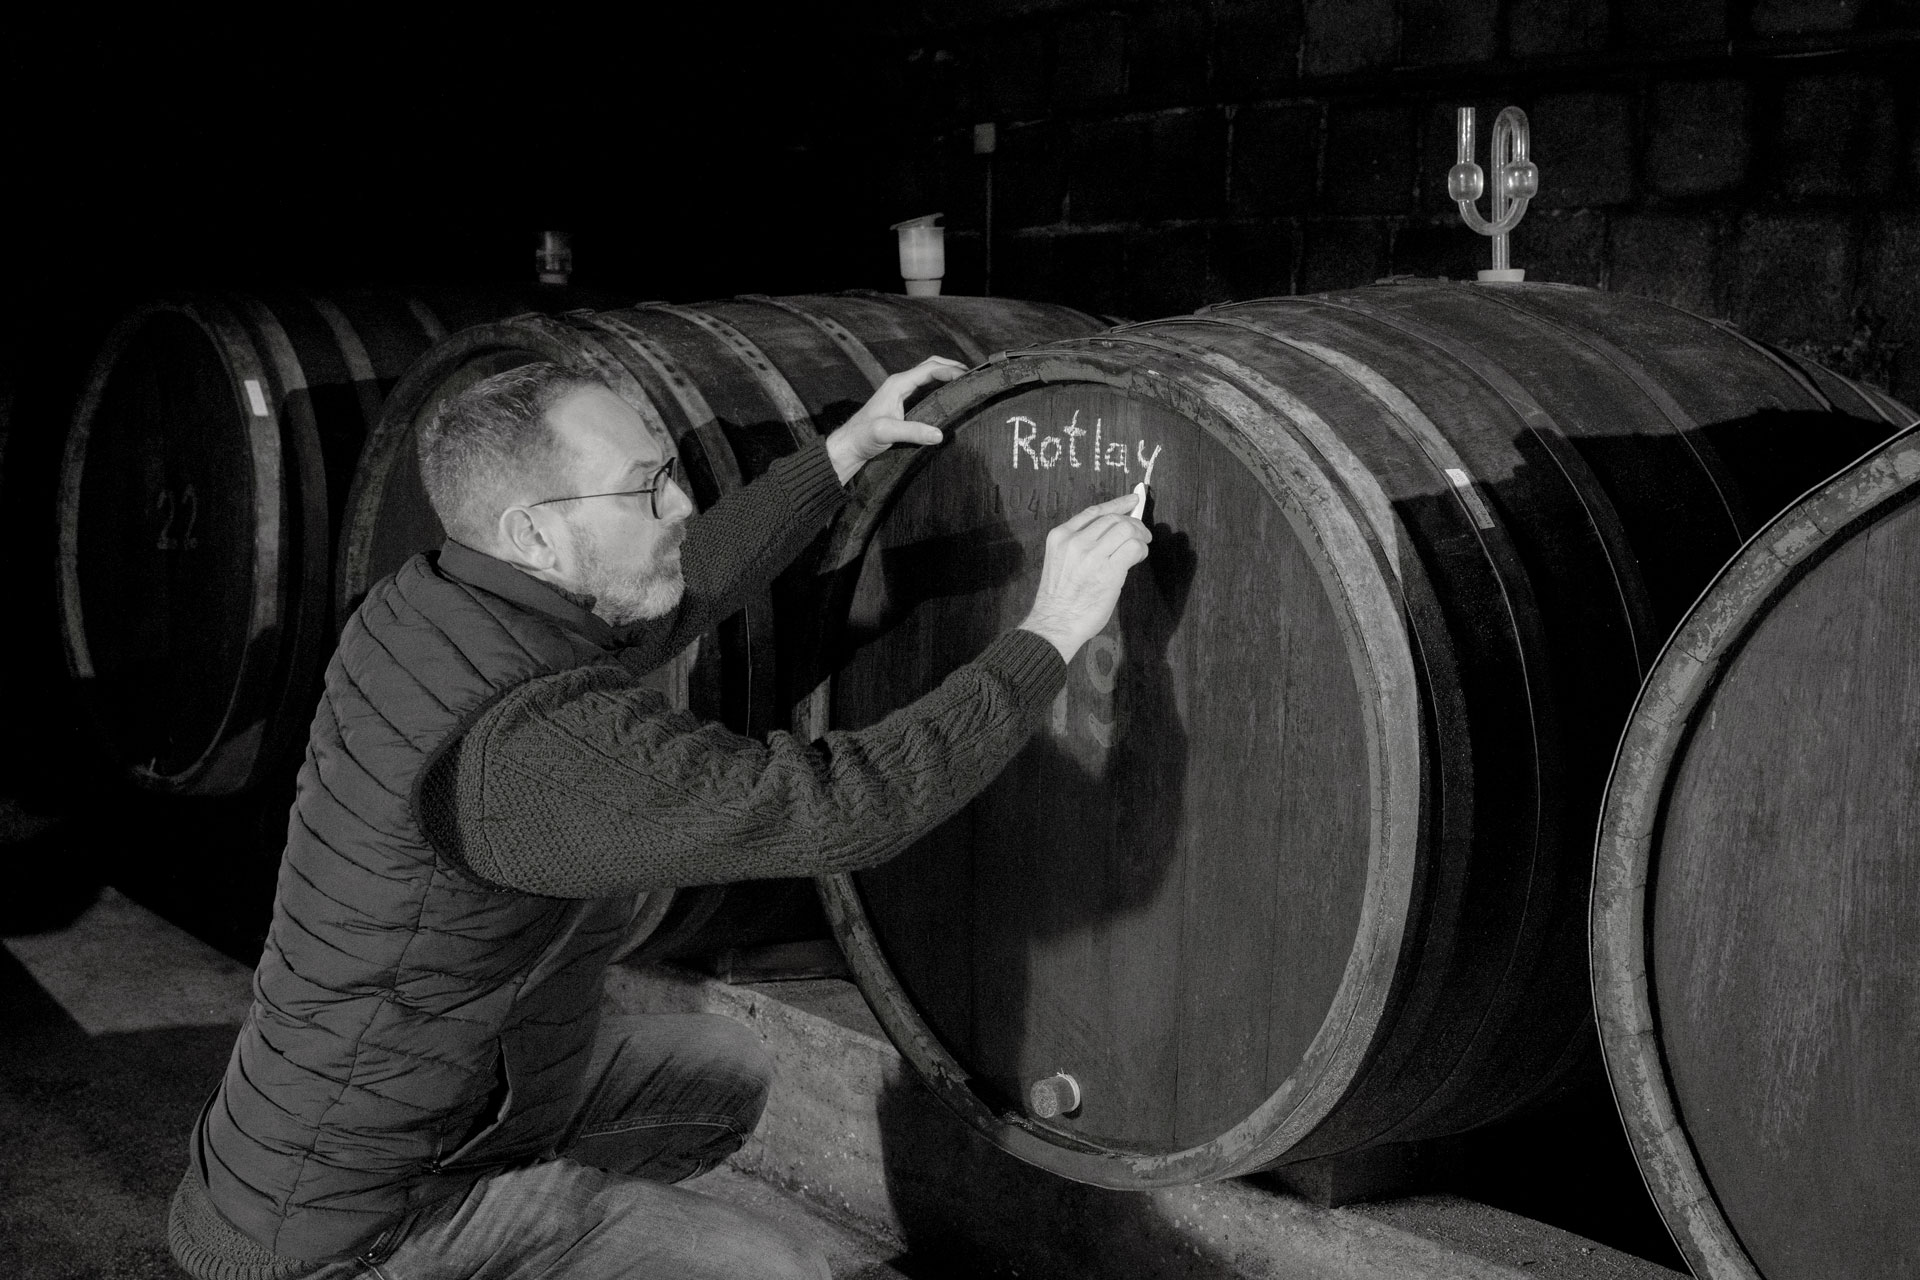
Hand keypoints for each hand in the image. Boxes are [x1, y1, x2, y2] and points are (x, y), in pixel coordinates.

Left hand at [824, 356, 967, 483]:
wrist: (850, 445)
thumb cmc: (863, 436)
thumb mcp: (887, 433)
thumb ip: (913, 432)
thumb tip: (939, 434)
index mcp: (897, 384)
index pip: (929, 369)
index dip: (950, 371)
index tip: (967, 378)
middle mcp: (900, 384)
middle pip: (931, 365)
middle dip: (952, 367)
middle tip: (973, 376)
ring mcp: (902, 392)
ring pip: (929, 375)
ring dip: (948, 374)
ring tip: (967, 382)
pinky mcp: (904, 403)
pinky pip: (927, 388)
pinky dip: (941, 386)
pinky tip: (951, 395)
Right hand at [1019, 493, 1152, 662]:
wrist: (1055, 623)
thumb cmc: (1059, 599)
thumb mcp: (1060, 561)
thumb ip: (1081, 544)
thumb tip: (1114, 533)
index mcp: (1060, 536)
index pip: (1094, 511)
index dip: (1118, 503)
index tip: (1132, 500)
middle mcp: (1074, 541)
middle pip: (1113, 518)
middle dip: (1133, 523)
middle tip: (1141, 534)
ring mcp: (1091, 555)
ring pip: (1126, 528)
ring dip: (1139, 536)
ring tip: (1141, 547)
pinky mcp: (1108, 571)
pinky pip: (1133, 547)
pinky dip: (1141, 550)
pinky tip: (1138, 558)